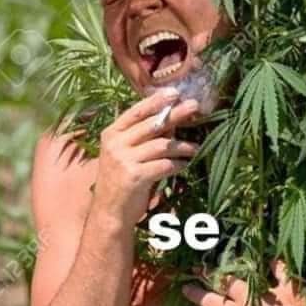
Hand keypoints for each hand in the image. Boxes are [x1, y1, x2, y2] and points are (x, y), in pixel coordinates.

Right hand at [93, 89, 199, 225]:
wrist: (109, 212)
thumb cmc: (121, 181)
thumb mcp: (125, 155)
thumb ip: (142, 138)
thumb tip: (170, 122)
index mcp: (111, 134)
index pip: (136, 112)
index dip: (156, 101)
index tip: (174, 93)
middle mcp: (115, 144)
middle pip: (152, 124)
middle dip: (175, 114)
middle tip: (194, 107)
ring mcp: (124, 160)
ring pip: (161, 145)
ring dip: (182, 146)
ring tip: (195, 148)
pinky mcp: (134, 176)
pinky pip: (164, 165)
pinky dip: (177, 164)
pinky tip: (184, 165)